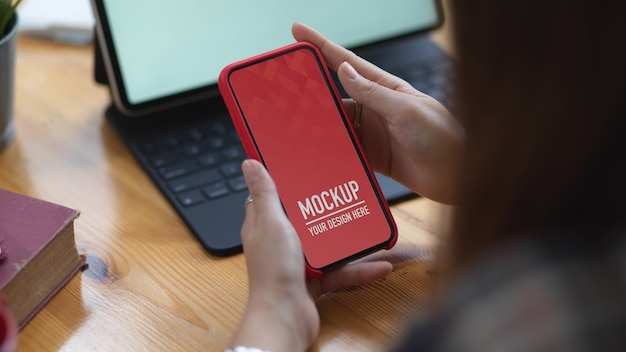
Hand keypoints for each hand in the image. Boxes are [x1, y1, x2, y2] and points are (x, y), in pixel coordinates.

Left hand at [231, 159, 392, 351]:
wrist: (285, 318)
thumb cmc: (273, 272)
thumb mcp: (272, 223)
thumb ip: (265, 193)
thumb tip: (250, 164)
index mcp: (265, 224)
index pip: (274, 196)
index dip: (288, 181)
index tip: (307, 167)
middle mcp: (280, 242)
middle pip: (306, 218)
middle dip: (327, 209)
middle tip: (347, 193)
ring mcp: (297, 262)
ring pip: (327, 245)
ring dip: (348, 240)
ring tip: (368, 228)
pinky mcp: (314, 282)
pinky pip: (340, 271)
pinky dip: (359, 270)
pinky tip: (379, 266)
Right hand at [292, 23, 463, 203]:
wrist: (459, 177)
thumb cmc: (444, 137)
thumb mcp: (406, 110)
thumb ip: (373, 93)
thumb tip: (344, 70)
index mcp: (385, 89)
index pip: (346, 62)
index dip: (321, 45)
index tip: (298, 31)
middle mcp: (375, 108)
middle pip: (334, 95)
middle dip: (311, 90)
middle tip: (284, 88)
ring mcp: (372, 133)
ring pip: (336, 125)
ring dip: (319, 126)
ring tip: (296, 125)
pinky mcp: (373, 156)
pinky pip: (345, 151)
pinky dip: (331, 151)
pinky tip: (318, 152)